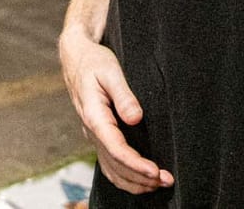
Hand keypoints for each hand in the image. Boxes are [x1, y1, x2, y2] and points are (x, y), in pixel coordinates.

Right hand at [59, 31, 172, 194]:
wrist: (76, 58)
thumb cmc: (94, 62)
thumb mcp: (110, 70)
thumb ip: (123, 94)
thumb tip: (136, 118)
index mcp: (94, 116)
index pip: (116, 149)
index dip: (136, 164)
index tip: (155, 172)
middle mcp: (92, 130)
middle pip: (115, 165)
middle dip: (140, 178)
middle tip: (167, 181)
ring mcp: (94, 135)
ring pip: (111, 169)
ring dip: (134, 182)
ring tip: (159, 184)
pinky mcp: (99, 136)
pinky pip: (109, 164)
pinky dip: (124, 177)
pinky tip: (140, 180)